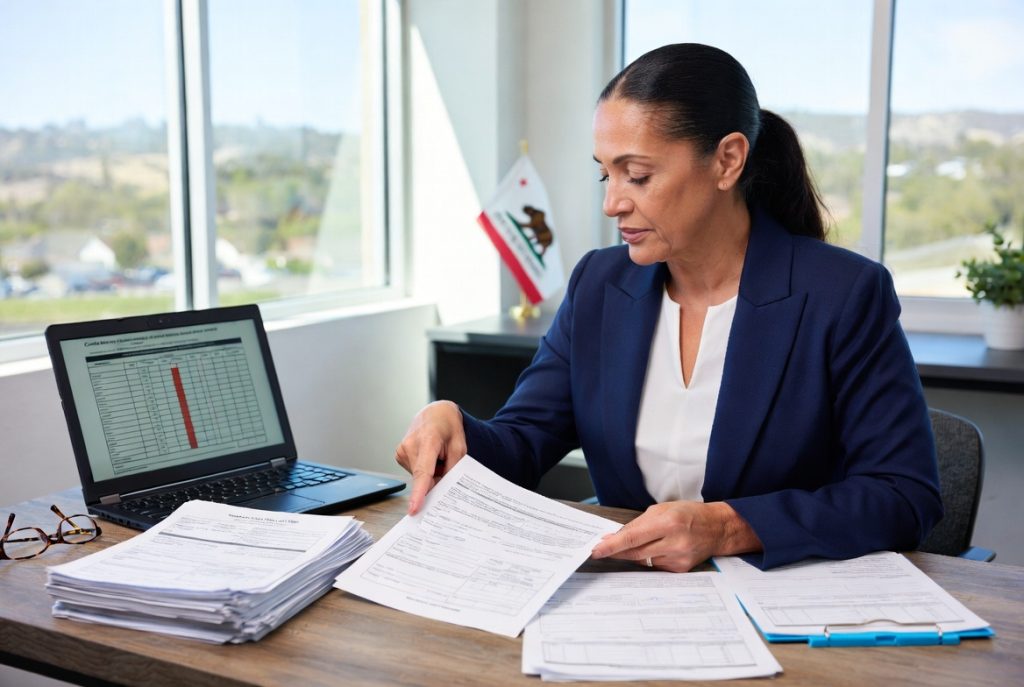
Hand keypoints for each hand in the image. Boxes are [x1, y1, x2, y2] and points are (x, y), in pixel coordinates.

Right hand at [394, 401, 467, 514]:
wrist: (436, 413)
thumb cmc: (448, 427)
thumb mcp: (459, 446)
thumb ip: (452, 468)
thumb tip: (442, 490)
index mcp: (427, 440)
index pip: (423, 471)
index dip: (419, 492)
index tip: (414, 508)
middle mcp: (410, 444)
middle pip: (423, 477)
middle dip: (436, 478)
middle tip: (446, 464)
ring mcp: (402, 449)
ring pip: (419, 476)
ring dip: (430, 472)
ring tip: (437, 455)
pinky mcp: (399, 454)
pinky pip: (414, 471)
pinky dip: (423, 469)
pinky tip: (429, 456)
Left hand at [590, 501, 761, 571]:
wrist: (717, 528)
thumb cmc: (689, 514)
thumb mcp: (662, 510)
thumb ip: (638, 524)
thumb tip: (615, 537)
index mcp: (667, 523)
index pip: (632, 537)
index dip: (612, 545)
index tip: (596, 549)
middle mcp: (673, 543)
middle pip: (635, 553)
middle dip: (616, 552)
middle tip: (601, 549)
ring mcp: (677, 559)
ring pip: (643, 561)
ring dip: (633, 554)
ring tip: (634, 545)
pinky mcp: (680, 569)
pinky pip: (655, 566)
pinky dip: (648, 558)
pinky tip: (653, 550)